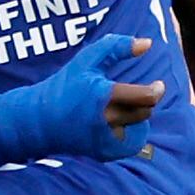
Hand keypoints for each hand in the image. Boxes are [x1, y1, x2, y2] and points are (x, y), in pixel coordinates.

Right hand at [0, 34, 162, 167]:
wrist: (38, 120)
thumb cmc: (64, 86)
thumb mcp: (86, 61)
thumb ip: (117, 47)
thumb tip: (148, 43)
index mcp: (101, 95)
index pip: (146, 97)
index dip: (157, 90)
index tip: (157, 85)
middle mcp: (104, 119)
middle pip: (144, 112)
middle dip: (146, 103)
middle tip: (140, 95)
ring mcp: (103, 138)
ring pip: (139, 128)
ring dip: (137, 117)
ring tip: (125, 110)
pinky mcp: (102, 152)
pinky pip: (131, 145)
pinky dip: (131, 134)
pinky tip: (121, 125)